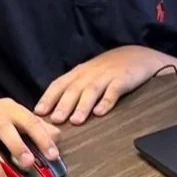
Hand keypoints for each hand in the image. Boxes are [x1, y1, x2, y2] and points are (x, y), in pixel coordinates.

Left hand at [36, 46, 176, 125]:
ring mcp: (106, 76)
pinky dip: (106, 101)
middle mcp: (90, 74)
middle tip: (55, 120)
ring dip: (82, 106)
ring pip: (91, 91)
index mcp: (79, 73)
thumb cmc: (109, 69)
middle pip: (74, 89)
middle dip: (63, 105)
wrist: (138, 55)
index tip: (38, 112)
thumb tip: (54, 111)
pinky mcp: (123, 80)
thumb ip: (73, 89)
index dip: (48, 98)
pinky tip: (100, 112)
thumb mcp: (88, 75)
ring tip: (75, 120)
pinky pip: (114, 91)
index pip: (59, 84)